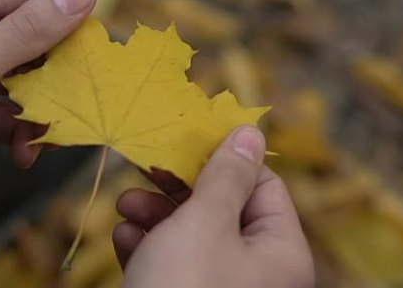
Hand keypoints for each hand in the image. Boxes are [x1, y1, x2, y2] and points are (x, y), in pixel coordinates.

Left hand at [0, 0, 95, 195]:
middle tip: (77, 100)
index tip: (94, 51)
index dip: (62, 19)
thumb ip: (30, 31)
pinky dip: (12, 129)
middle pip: (22, 38)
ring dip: (33, 108)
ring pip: (11, 78)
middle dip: (50, 74)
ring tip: (48, 137)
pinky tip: (24, 152)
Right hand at [113, 126, 313, 287]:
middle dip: (178, 189)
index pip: (263, 185)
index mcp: (279, 251)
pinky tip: (123, 240)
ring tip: (124, 206)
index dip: (225, 159)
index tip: (186, 142)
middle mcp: (257, 271)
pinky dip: (148, 248)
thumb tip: (250, 132)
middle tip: (146, 170)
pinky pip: (172, 266)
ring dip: (155, 216)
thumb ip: (227, 175)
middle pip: (222, 209)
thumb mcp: (205, 222)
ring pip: (191, 236)